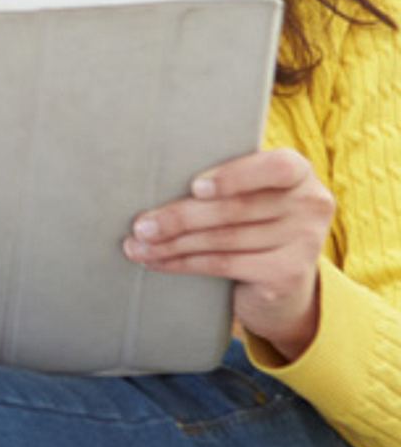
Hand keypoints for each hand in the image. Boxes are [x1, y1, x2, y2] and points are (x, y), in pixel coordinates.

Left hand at [122, 149, 333, 360]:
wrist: (281, 279)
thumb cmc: (249, 221)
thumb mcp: (246, 194)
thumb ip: (221, 181)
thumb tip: (154, 178)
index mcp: (299, 172)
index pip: (276, 167)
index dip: (235, 177)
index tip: (195, 187)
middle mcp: (310, 204)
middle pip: (234, 209)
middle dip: (179, 218)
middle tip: (140, 225)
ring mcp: (305, 242)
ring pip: (223, 239)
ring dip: (172, 244)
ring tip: (137, 245)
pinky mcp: (287, 274)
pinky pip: (223, 264)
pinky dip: (183, 263)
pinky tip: (156, 262)